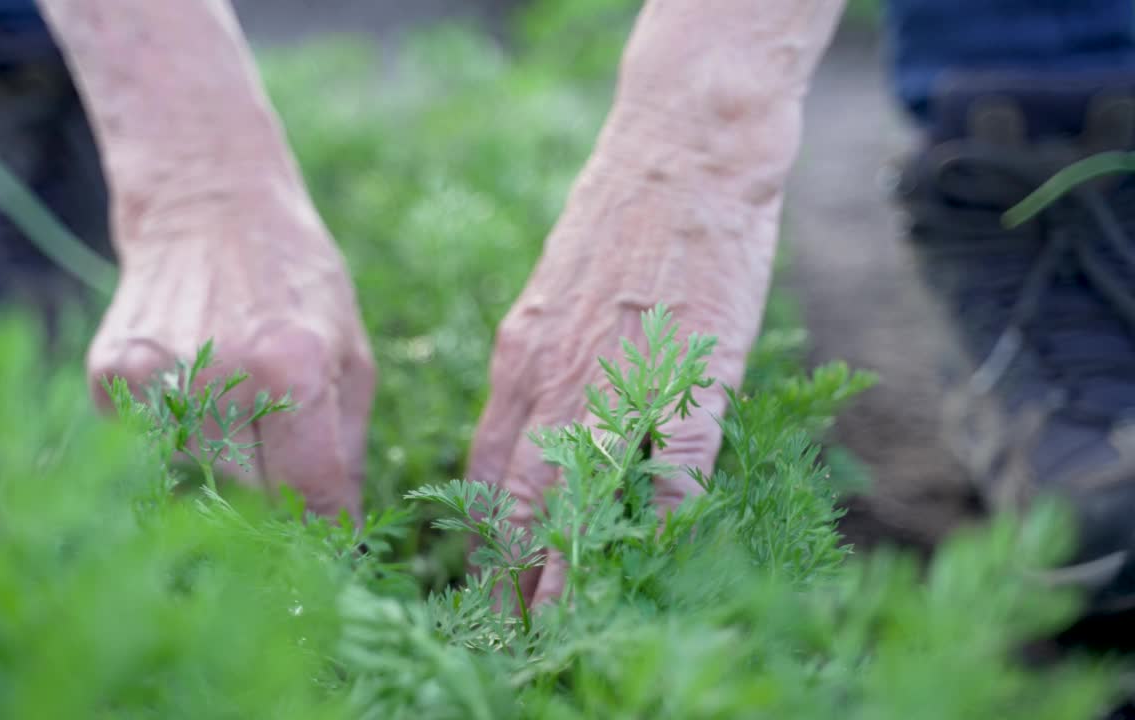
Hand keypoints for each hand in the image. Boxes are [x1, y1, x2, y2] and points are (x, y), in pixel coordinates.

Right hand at [87, 168, 374, 517]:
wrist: (209, 207)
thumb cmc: (297, 282)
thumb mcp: (352, 353)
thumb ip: (348, 449)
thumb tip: (341, 535)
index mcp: (294, 369)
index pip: (311, 495)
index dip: (325, 527)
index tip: (329, 542)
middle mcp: (220, 378)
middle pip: (255, 495)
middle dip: (278, 490)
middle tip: (284, 444)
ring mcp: (157, 377)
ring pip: (202, 473)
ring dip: (226, 455)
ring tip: (237, 388)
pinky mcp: (110, 375)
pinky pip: (151, 444)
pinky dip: (178, 429)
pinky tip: (194, 378)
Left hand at [466, 104, 787, 608]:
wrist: (679, 152)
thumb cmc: (616, 223)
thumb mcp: (550, 300)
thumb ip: (539, 369)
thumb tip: (533, 435)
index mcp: (517, 359)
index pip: (483, 473)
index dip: (481, 537)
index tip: (483, 584)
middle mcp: (552, 377)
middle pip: (518, 499)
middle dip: (509, 576)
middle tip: (506, 632)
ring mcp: (617, 377)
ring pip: (578, 495)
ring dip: (568, 569)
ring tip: (559, 627)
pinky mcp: (689, 371)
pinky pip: (671, 462)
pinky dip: (659, 517)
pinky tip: (654, 556)